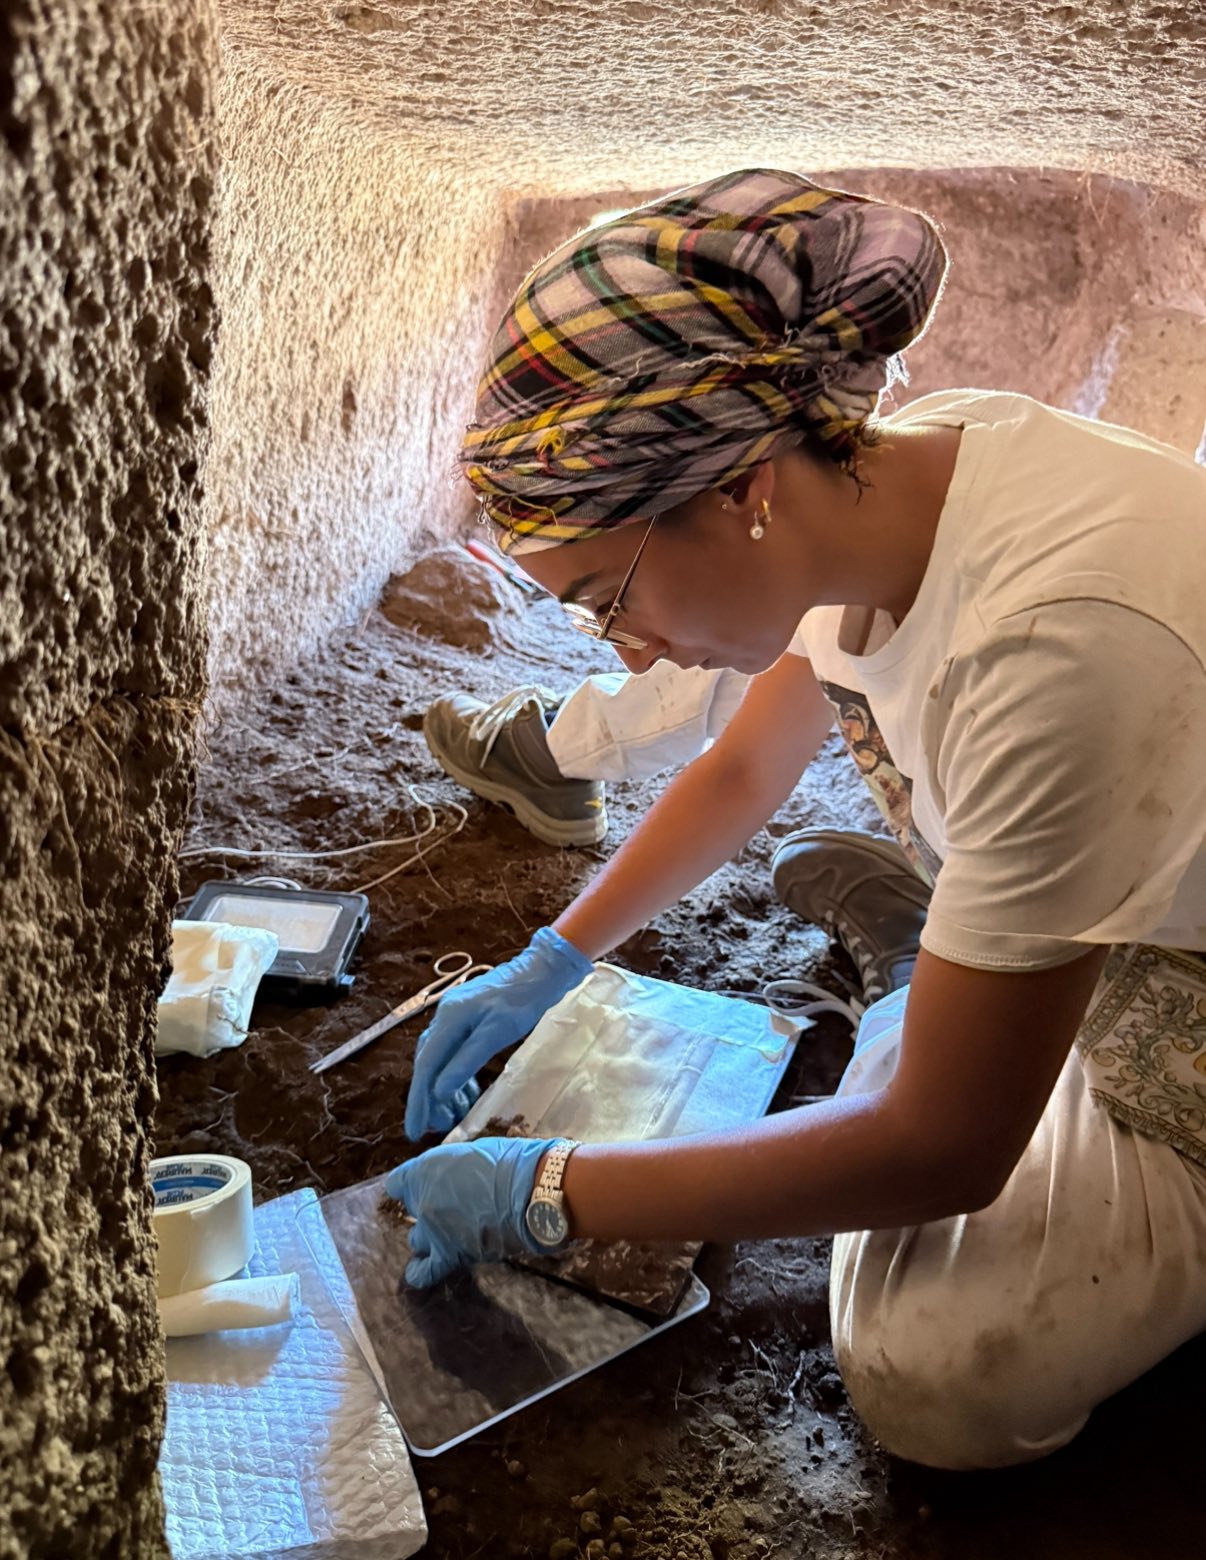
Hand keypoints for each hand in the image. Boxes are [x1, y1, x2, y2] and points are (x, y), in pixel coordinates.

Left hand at [385, 1136, 556, 1286]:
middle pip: (412, 1209)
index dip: (408, 1185)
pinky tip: (417, 1273)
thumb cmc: (510, 1162)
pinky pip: (425, 1272)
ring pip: (417, 1239)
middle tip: (452, 1205)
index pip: (397, 1183)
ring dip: (430, 1236)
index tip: (420, 1186)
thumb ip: (455, 1168)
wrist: (531, 1190)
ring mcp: (432, 1230)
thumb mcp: (474, 1151)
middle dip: (428, 1207)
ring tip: (448, 1234)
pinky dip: (419, 1273)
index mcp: (423, 1170)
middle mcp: (421, 1201)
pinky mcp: (450, 1255)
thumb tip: (457, 1177)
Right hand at [404, 926, 591, 1139]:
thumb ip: (466, 1062)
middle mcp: (445, 1017)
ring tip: (450, 1116)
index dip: (419, 1100)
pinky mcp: (469, 1019)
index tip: (415, 1130)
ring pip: (440, 1060)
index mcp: (448, 1020)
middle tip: (433, 1128)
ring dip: (443, 1089)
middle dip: (428, 1098)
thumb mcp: (496, 1034)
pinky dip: (457, 1075)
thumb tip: (438, 1091)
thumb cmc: (522, 1000)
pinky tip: (465, 1093)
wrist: (541, 970)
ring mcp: (456, 1017)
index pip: (426, 1067)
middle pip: (429, 1064)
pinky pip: (454, 1052)